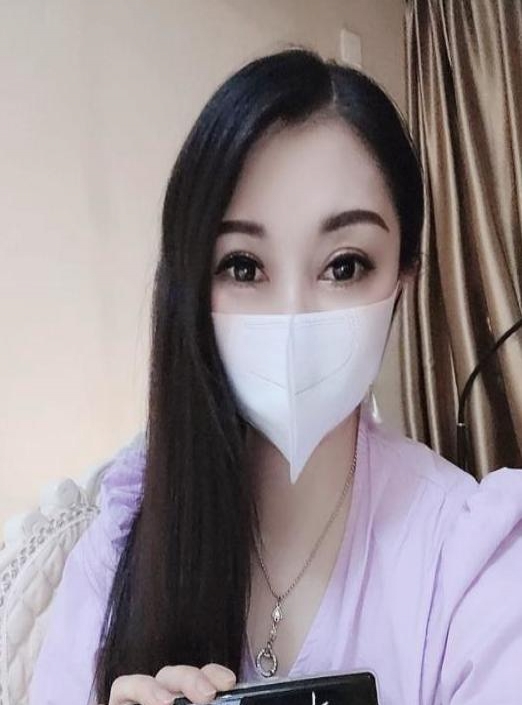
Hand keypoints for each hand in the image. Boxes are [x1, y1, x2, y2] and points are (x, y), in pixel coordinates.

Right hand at [104, 663, 236, 704]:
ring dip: (160, 686)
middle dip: (191, 678)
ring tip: (168, 704)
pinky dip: (138, 689)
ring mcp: (140, 700)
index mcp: (188, 698)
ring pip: (152, 678)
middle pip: (176, 674)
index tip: (229, 681)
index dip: (214, 672)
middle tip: (208, 695)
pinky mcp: (118, 704)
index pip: (203, 677)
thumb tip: (227, 694)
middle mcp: (165, 696)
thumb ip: (214, 704)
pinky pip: (122, 687)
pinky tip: (155, 701)